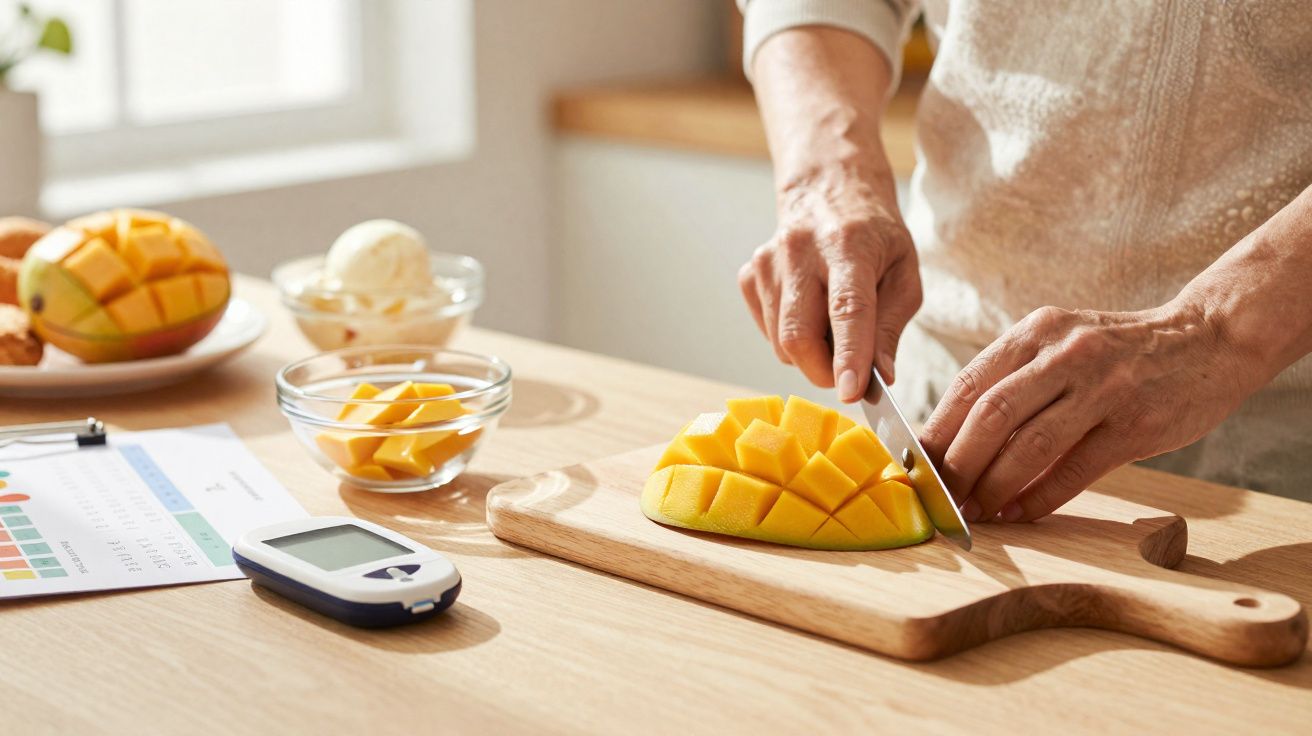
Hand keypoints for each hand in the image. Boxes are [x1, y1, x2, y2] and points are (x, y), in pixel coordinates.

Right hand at [738, 163, 921, 400]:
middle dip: (823, 371)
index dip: (849, 354)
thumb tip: (880, 376)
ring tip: (832, 326)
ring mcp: (768, 262)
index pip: (846, 308)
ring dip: (811, 354)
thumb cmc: (874, 237)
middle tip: (848, 374)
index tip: (851, 391)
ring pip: (781, 342)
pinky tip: (809, 310)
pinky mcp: (750, 274)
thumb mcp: (904, 274)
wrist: (829, 189)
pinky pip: (768, 332)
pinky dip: (791, 338)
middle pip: (799, 335)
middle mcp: (800, 249)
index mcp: (848, 244)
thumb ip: (891, 326)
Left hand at [920, 302, 1252, 521]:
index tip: (915, 465)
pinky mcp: (1135, 423)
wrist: (1209, 339)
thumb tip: (953, 436)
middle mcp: (1065, 354)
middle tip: (940, 498)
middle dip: (957, 465)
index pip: (968, 384)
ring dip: (993, 486)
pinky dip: (1039, 496)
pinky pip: (1074, 468)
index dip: (936, 430)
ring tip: (974, 512)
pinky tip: (1018, 513)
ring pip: (1028, 444)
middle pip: (990, 415)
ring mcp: (1103, 387)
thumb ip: (1014, 379)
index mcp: (1036, 332)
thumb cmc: (1121, 352)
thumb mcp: (1061, 343)